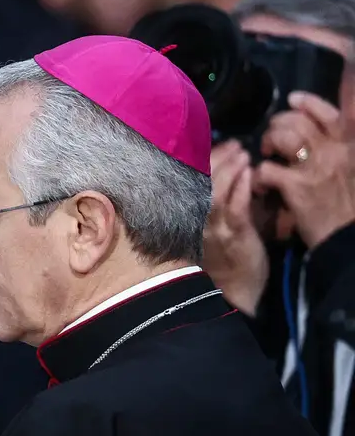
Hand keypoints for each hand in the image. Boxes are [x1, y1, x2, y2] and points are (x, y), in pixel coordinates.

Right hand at [203, 140, 271, 312]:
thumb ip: (214, 202)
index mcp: (186, 219)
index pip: (186, 183)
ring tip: (242, 154)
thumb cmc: (227, 256)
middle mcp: (194, 223)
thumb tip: (223, 171)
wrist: (236, 290)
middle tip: (232, 144)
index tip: (216, 146)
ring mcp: (213, 230)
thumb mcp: (213, 227)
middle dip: (215, 160)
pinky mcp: (234, 237)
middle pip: (198, 184)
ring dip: (229, 170)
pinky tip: (249, 175)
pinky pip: (236, 209)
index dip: (199, 162)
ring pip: (215, 193)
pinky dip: (241, 189)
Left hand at [258, 92, 354, 250]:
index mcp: (349, 145)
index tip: (293, 98)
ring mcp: (315, 167)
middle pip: (299, 121)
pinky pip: (267, 169)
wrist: (348, 238)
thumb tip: (316, 135)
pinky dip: (258, 175)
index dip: (311, 102)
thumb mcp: (350, 169)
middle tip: (272, 136)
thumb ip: (337, 149)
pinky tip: (260, 183)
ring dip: (268, 142)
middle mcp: (335, 150)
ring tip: (265, 154)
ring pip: (284, 137)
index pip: (333, 113)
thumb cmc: (348, 205)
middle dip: (279, 124)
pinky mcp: (297, 187)